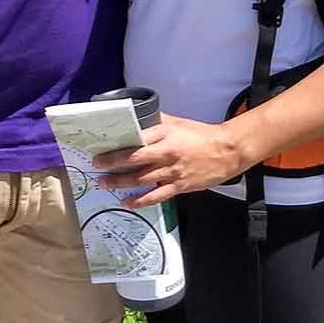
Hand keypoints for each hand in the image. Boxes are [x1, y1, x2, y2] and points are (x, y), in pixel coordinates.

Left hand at [92, 114, 245, 207]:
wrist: (226, 151)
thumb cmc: (200, 134)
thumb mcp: (177, 122)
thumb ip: (156, 123)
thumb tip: (136, 120)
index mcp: (165, 133)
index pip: (136, 139)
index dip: (118, 144)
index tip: (102, 147)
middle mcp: (166, 152)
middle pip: (134, 159)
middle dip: (112, 163)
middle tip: (96, 166)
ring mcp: (172, 171)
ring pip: (141, 179)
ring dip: (121, 182)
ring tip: (104, 184)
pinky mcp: (179, 186)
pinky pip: (155, 196)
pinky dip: (140, 201)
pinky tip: (126, 202)